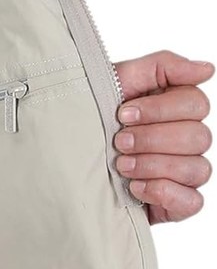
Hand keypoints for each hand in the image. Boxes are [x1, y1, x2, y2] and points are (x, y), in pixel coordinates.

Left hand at [112, 50, 212, 223]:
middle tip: (119, 141)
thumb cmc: (95, 114)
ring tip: (121, 165)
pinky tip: (136, 187)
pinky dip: (163, 193)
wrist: (66, 153)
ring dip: (153, 165)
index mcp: (176, 107)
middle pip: (199, 136)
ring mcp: (186, 171)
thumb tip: (206, 68)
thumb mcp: (118, 82)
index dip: (159, 109)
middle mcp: (187, 139)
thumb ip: (161, 67)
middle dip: (152, 138)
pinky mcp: (179, 201)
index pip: (196, 104)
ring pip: (197, 168)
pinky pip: (192, 201)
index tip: (123, 113)